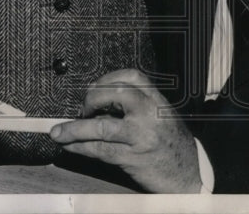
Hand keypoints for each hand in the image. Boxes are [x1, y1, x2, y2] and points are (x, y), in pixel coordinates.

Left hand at [49, 68, 199, 192]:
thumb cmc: (171, 143)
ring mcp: (141, 136)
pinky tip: (70, 146)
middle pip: (115, 94)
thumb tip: (95, 110)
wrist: (191, 172)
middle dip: (91, 99)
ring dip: (74, 129)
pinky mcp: (133, 158)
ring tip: (57, 132)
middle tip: (81, 109)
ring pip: (101, 127)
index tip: (94, 88)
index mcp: (156, 99)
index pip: (131, 76)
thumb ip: (133, 108)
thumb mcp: (159, 117)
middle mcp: (150, 113)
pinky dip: (80, 147)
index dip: (107, 79)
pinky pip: (100, 151)